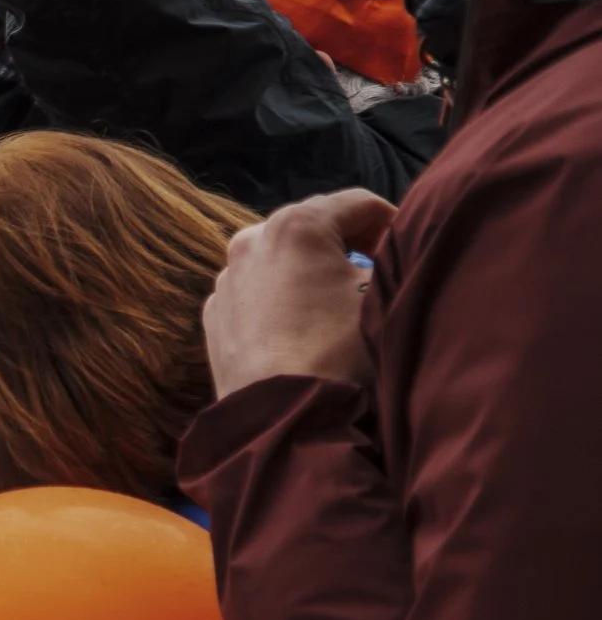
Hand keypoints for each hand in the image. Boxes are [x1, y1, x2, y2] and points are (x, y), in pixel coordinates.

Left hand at [203, 190, 396, 397]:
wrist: (283, 416)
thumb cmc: (341, 350)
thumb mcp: (383, 296)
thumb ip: (391, 261)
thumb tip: (388, 258)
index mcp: (294, 225)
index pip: (358, 203)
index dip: (391, 222)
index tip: (405, 250)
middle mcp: (249, 241)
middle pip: (314, 227)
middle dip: (350, 243)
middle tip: (377, 272)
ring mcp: (226, 280)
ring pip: (281, 260)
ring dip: (312, 271)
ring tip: (339, 303)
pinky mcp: (215, 315)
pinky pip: (257, 293)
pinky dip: (282, 299)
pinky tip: (303, 328)